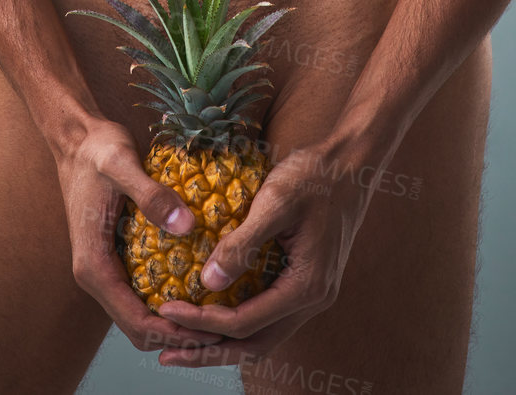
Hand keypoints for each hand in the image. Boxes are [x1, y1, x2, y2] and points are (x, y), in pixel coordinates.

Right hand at [53, 116, 229, 355]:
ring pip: (139, 314)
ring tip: (214, 313)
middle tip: (221, 329)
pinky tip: (196, 285)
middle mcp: (95, 274)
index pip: (135, 322)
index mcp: (93, 265)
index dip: (174, 334)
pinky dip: (166, 298)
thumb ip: (151, 196)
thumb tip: (186, 226)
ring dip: (173, 321)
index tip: (210, 332)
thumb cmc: (97, 149)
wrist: (76, 138)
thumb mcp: (123, 164)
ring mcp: (104, 267)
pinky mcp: (114, 256)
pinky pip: (140, 291)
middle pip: (138, 328)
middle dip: (178, 335)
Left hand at [154, 138, 376, 367]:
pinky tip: (212, 313)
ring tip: (181, 344)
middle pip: (252, 344)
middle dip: (207, 350)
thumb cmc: (314, 176)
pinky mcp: (303, 283)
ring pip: (261, 335)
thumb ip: (243, 244)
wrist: (351, 164)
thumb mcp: (275, 202)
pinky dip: (236, 321)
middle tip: (166, 352)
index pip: (244, 323)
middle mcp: (311, 301)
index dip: (201, 320)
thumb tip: (208, 282)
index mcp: (306, 287)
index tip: (165, 308)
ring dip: (221, 342)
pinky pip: (266, 315)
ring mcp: (310, 295)